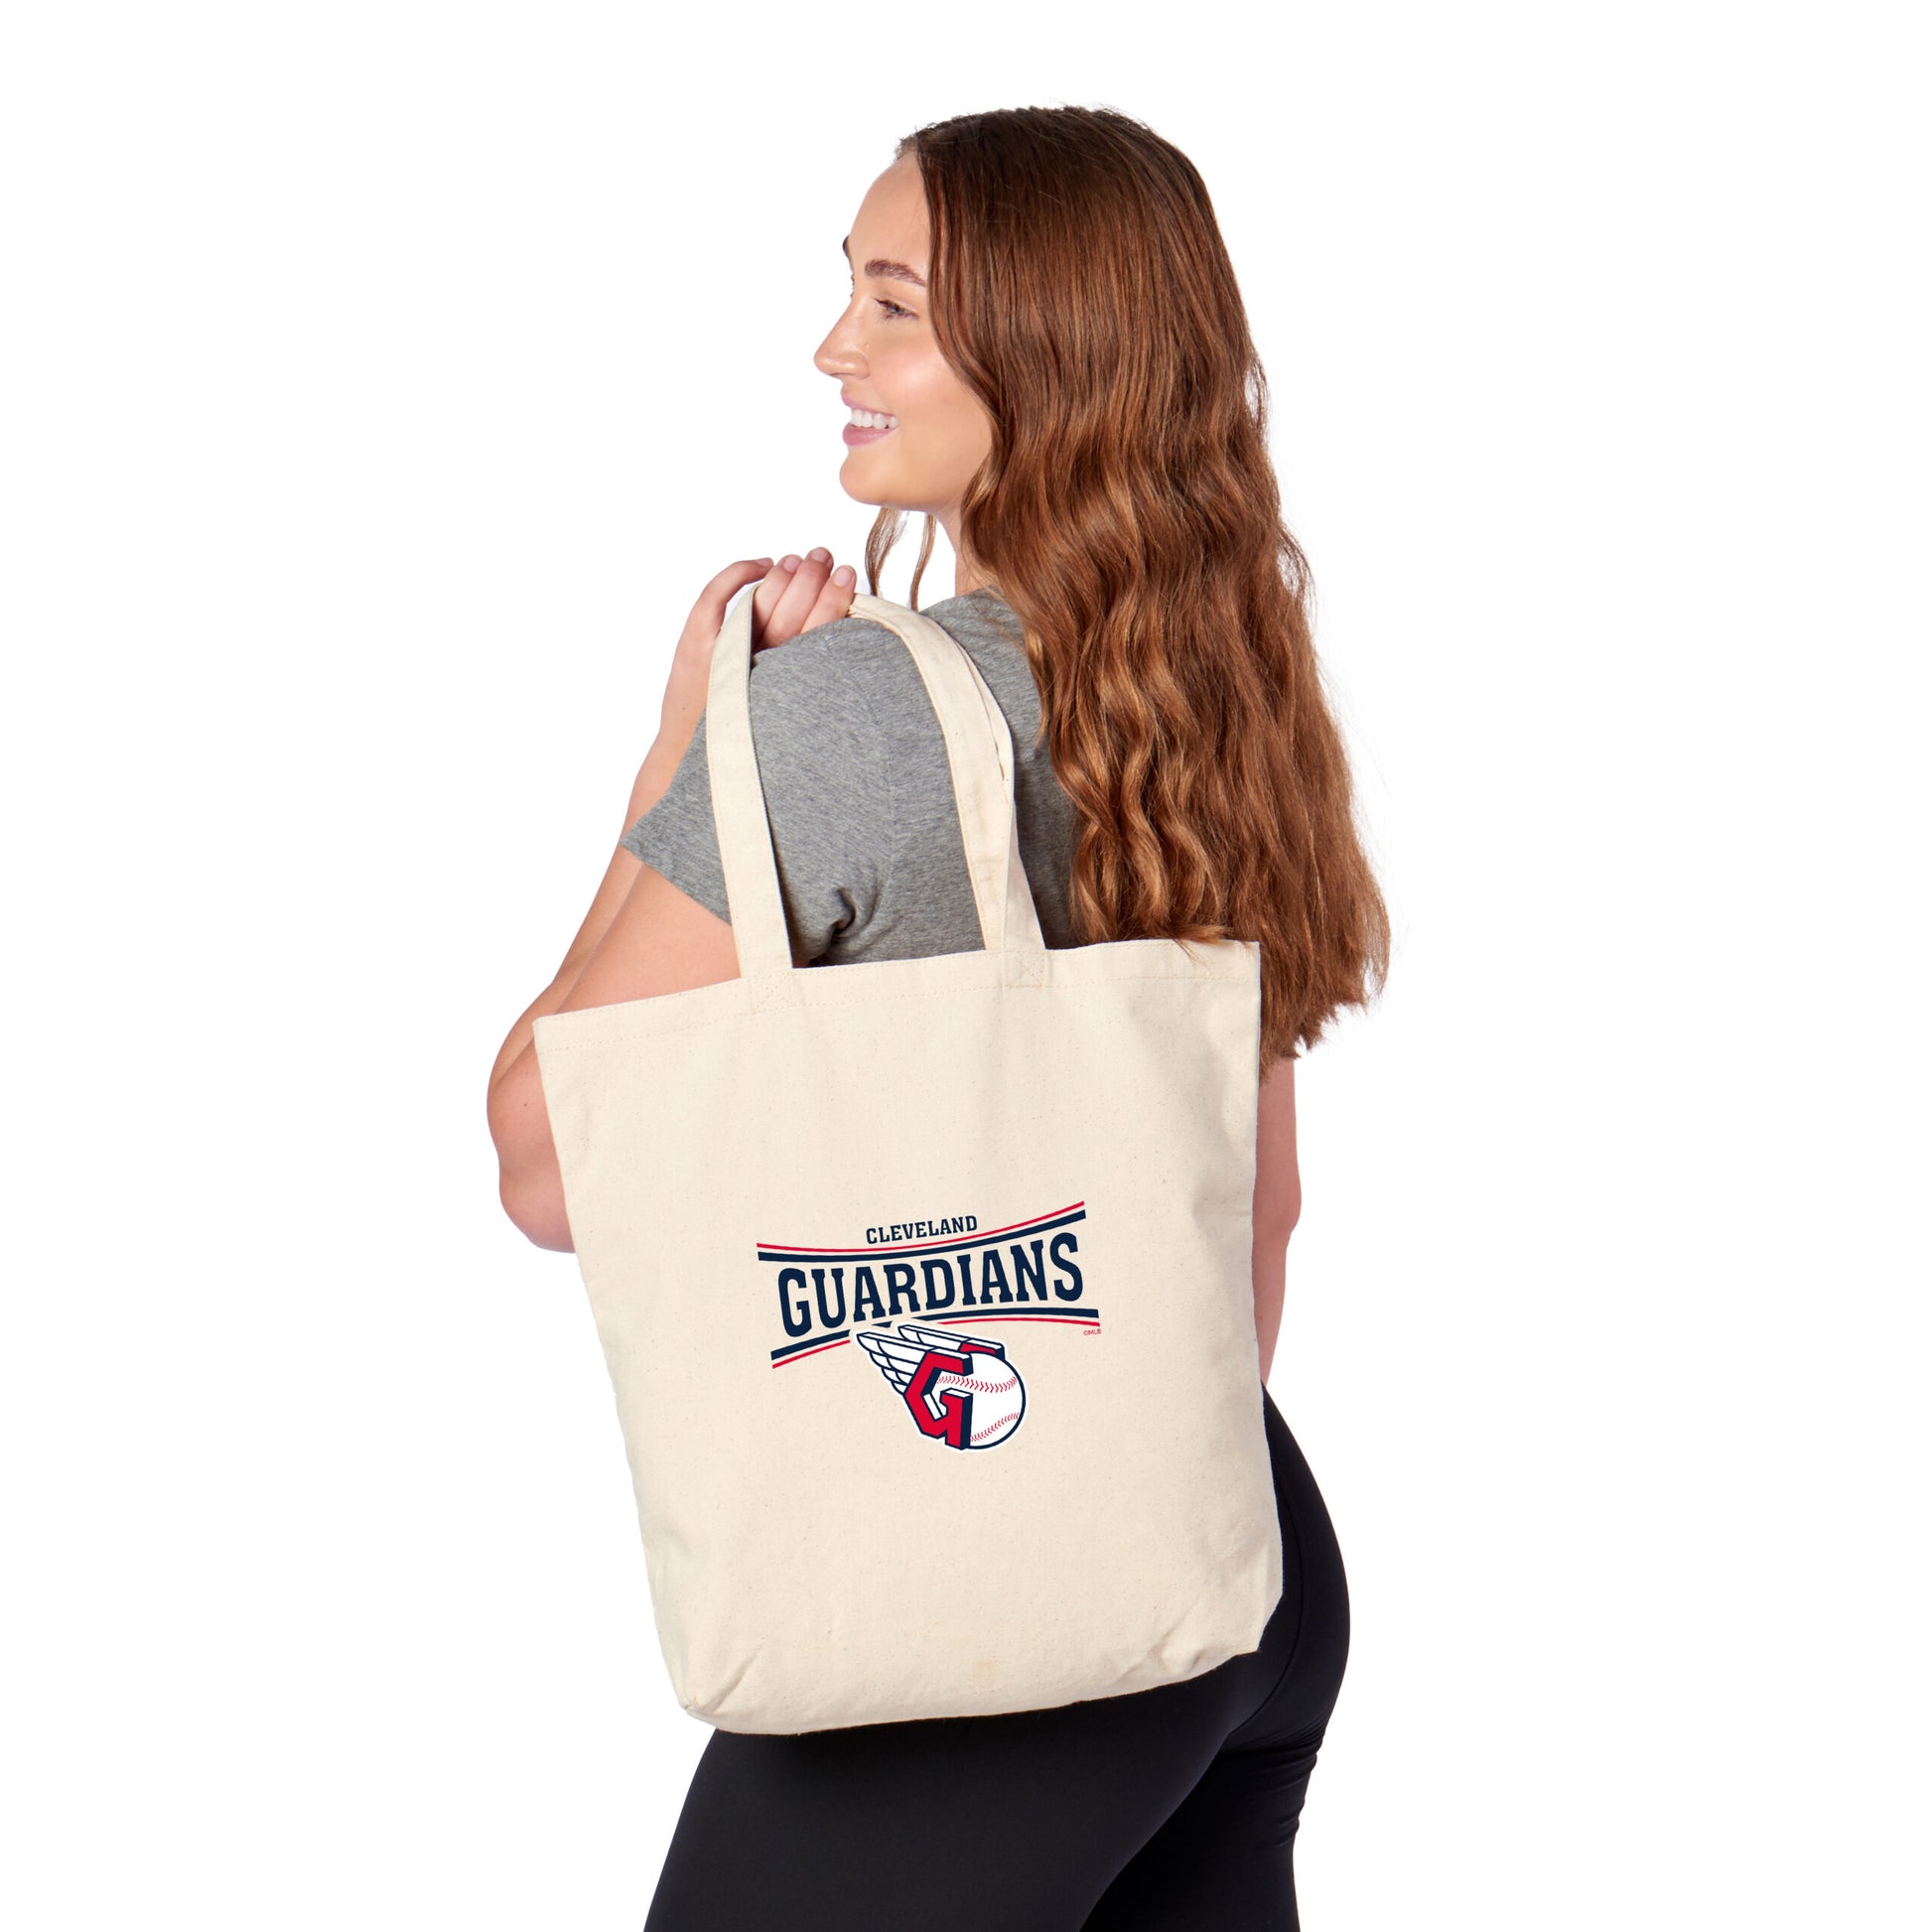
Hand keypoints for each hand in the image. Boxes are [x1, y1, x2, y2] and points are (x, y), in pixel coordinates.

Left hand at [659, 549, 857, 739]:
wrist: (694, 761)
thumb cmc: (751, 738)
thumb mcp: (794, 715)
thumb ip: (816, 674)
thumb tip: (842, 627)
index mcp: (791, 685)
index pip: (820, 629)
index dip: (836, 596)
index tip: (848, 574)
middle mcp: (760, 667)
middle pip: (792, 608)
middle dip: (813, 576)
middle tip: (825, 557)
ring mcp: (726, 652)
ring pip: (762, 599)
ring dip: (785, 574)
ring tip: (802, 560)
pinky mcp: (698, 644)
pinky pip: (718, 594)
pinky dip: (740, 572)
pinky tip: (762, 565)